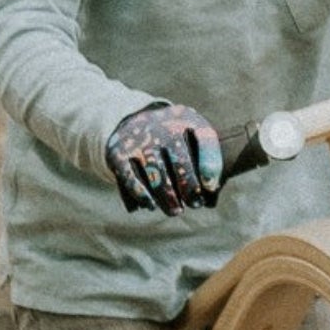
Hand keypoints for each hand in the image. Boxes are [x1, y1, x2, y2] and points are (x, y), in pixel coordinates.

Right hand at [105, 101, 224, 214]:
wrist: (132, 119)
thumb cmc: (174, 135)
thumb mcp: (194, 132)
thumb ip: (208, 155)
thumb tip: (211, 188)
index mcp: (186, 120)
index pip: (205, 139)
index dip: (210, 164)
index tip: (210, 187)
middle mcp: (162, 127)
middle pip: (180, 163)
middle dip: (189, 188)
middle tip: (194, 204)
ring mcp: (139, 140)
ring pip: (157, 175)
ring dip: (168, 197)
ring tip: (175, 210)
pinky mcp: (119, 154)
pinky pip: (130, 178)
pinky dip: (141, 194)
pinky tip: (151, 205)